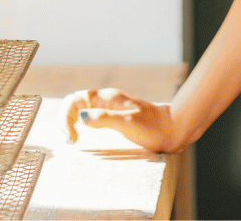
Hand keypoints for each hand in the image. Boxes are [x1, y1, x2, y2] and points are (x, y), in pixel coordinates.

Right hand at [60, 87, 181, 152]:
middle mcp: (106, 101)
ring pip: (82, 110)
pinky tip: (82, 139)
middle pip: (75, 104)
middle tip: (69, 142)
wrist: (175, 129)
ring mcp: (110, 109)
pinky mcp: (116, 118)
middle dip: (65, 120)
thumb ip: (105, 118)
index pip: (74, 100)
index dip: (66, 118)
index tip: (72, 139)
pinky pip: (91, 118)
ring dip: (71, 123)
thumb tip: (80, 117)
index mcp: (107, 99)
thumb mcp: (128, 124)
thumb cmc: (154, 128)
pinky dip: (81, 126)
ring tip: (70, 141)